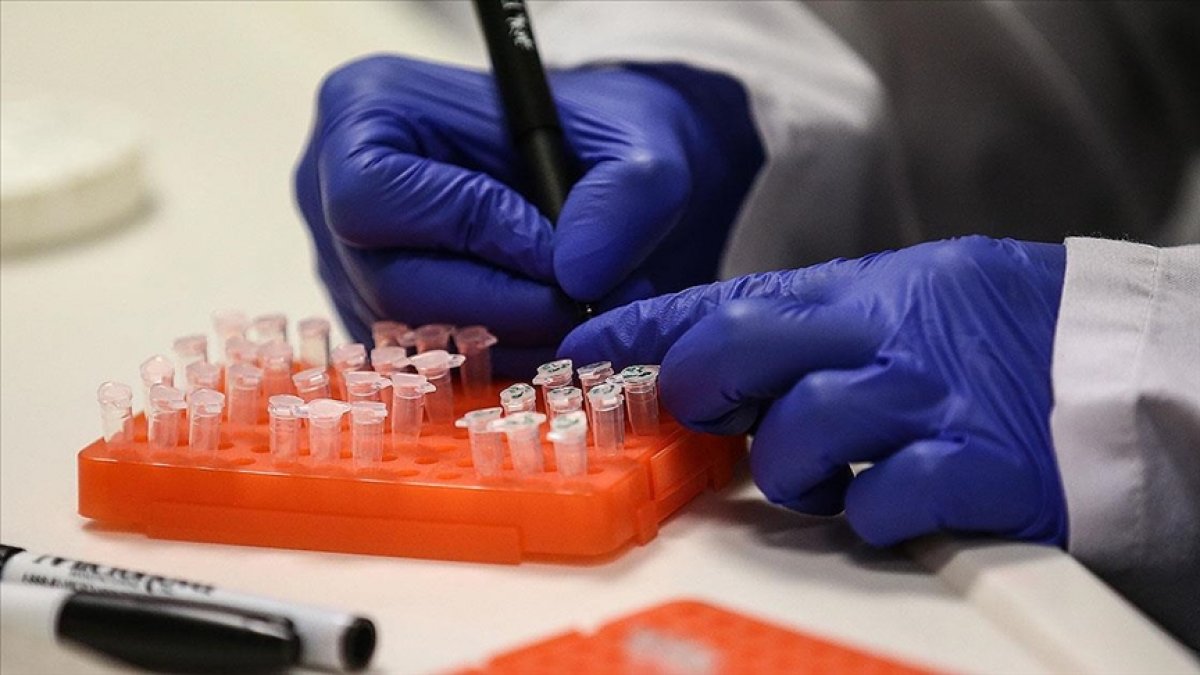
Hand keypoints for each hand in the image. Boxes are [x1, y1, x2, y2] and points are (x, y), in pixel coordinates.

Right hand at [294, 55, 761, 375]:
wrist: (597, 171)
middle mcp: (329, 188)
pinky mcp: (375, 319)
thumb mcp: (641, 144)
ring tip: (581, 319)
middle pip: (390, 281)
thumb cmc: (602, 137)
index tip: (559, 257)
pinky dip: (496, 365)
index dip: (469, 234)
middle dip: (499, 308)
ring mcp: (345, 262)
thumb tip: (577, 275)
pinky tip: (550, 338)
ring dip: (506, 346)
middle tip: (584, 309)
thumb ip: (628, 194)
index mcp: (364, 109)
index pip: (376, 195)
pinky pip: (423, 366)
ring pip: (407, 338)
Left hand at [560, 237, 1068, 546]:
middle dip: (698, 391)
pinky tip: (891, 499)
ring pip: (791, 441)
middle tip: (710, 415)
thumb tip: (707, 339)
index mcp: (862, 292)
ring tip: (830, 469)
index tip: (581, 348)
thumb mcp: (903, 293)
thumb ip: (811, 316)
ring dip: (792, 470)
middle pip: (733, 352)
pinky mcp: (970, 474)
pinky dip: (868, 515)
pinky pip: (875, 506)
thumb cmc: (1002, 331)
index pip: (724, 299)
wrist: (1121, 365)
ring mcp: (924, 407)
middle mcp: (882, 341)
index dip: (641, 327)